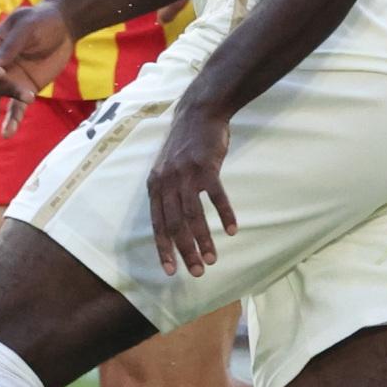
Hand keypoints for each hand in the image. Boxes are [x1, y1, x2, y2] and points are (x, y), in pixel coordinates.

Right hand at [0, 0, 73, 136]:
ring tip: (5, 123)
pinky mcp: (25, 89)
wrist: (64, 28)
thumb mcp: (26, 28)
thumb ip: (9, 47)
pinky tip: (8, 133)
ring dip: (3, 109)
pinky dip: (12, 120)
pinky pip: (15, 108)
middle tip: (16, 89)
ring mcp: (11, 78)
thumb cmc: (42, 21)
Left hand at [146, 98, 235, 278]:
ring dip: (203, 240)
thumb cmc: (184, 146)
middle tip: (198, 272)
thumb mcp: (166, 169)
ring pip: (193, 215)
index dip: (164, 249)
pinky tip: (231, 230)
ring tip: (213, 259)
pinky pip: (216, 196)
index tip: (171, 271)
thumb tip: (170, 224)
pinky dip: (224, 214)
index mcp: (155, 186)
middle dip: (185, 251)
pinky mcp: (207, 167)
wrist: (199, 114)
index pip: (158, 224)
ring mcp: (186, 174)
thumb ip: (166, 193)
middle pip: (175, 224)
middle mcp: (167, 181)